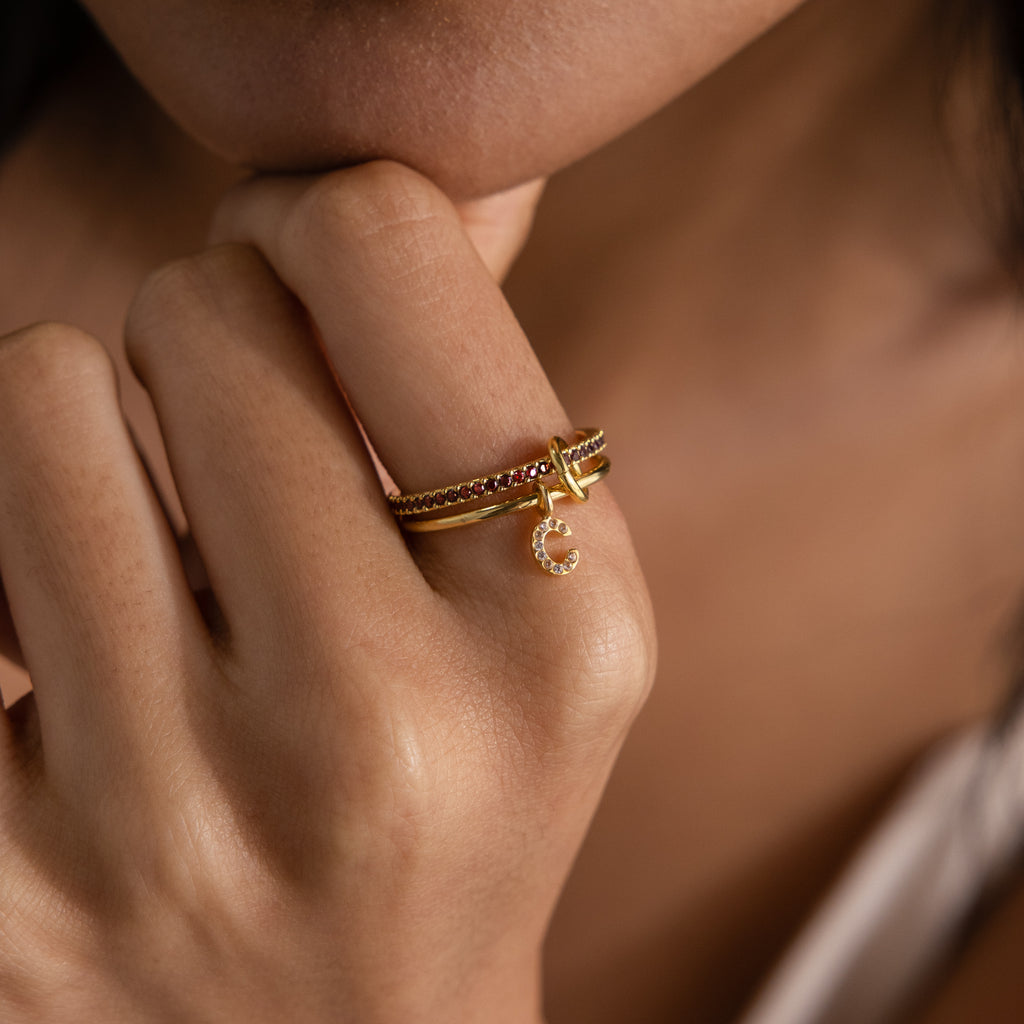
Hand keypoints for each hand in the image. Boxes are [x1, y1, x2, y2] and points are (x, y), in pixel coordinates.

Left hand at [0, 162, 653, 1021]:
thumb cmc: (471, 782)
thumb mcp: (555, 600)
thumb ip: (463, 382)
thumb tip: (311, 199)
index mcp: (553, 630)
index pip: (377, 251)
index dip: (325, 228)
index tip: (313, 281)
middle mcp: (373, 735)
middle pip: (194, 309)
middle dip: (216, 339)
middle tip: (253, 445)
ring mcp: (162, 824)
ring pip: (30, 396)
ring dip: (96, 441)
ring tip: (174, 563)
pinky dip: (13, 550)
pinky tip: (86, 651)